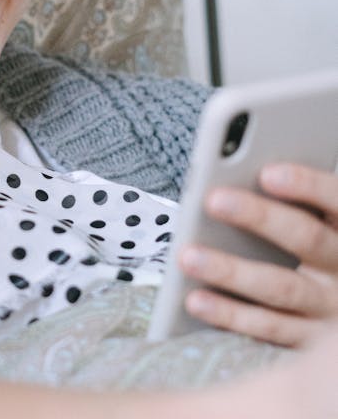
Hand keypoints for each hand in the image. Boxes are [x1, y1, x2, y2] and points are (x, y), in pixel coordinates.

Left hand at [179, 163, 337, 345]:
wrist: (337, 314)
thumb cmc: (318, 245)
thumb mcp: (320, 221)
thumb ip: (296, 201)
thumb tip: (243, 172)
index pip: (336, 199)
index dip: (306, 185)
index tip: (267, 173)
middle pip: (307, 238)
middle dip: (259, 217)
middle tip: (214, 200)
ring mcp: (329, 309)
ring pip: (281, 288)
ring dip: (231, 271)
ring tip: (189, 256)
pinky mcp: (309, 341)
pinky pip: (269, 327)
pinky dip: (230, 314)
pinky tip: (196, 300)